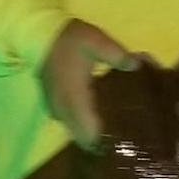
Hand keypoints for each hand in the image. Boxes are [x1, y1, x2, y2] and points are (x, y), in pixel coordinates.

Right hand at [41, 20, 138, 150]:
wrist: (41, 35)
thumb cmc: (70, 40)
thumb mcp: (98, 42)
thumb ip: (119, 57)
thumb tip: (138, 67)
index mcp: (75, 98)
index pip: (90, 132)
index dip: (106, 141)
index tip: (124, 141)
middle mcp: (64, 108)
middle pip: (82, 139)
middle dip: (100, 143)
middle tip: (122, 138)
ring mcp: (56, 108)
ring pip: (74, 133)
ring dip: (89, 135)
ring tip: (111, 130)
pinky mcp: (52, 104)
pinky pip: (68, 124)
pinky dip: (80, 126)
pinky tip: (94, 118)